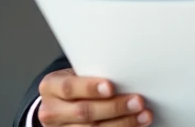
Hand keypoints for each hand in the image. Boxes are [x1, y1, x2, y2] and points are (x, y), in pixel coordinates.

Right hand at [37, 68, 152, 126]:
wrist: (60, 106)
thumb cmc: (75, 86)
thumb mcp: (76, 75)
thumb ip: (92, 75)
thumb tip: (125, 72)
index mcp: (51, 87)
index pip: (68, 87)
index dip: (90, 88)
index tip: (111, 87)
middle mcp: (51, 111)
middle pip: (83, 112)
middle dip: (114, 107)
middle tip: (137, 101)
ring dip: (122, 123)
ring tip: (143, 116)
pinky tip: (135, 126)